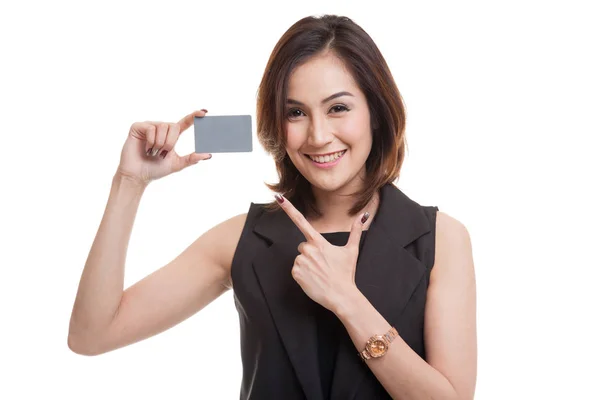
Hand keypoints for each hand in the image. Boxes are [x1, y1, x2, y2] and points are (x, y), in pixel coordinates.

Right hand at [116, 109, 211, 183]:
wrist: (138, 175)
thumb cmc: (155, 169)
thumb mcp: (177, 164)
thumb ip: (191, 159)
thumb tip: (208, 155)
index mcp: (171, 136)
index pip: (184, 123)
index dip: (193, 117)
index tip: (204, 112)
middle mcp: (161, 128)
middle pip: (174, 126)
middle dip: (170, 142)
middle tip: (162, 153)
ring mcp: (149, 126)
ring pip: (162, 127)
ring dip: (159, 144)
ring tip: (152, 152)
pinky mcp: (138, 127)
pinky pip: (151, 128)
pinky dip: (150, 141)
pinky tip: (145, 148)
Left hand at [275, 194, 368, 312]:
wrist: (341, 296)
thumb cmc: (346, 274)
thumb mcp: (351, 251)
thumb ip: (356, 231)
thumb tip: (363, 216)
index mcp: (319, 242)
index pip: (301, 221)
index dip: (289, 208)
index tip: (278, 198)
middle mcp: (308, 249)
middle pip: (303, 246)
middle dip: (311, 253)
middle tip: (323, 264)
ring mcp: (300, 262)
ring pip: (299, 258)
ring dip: (307, 264)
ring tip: (319, 273)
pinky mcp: (296, 273)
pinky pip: (295, 270)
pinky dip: (302, 274)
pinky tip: (313, 279)